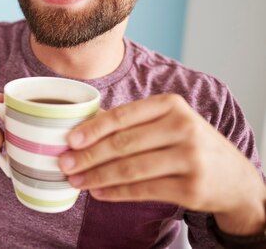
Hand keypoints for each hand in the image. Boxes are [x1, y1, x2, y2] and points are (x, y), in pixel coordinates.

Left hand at [57, 93, 265, 235]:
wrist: (234, 178)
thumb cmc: (188, 143)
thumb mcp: (167, 122)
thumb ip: (130, 121)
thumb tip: (82, 124)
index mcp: (171, 105)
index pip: (123, 115)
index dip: (93, 129)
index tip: (69, 140)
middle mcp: (183, 128)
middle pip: (123, 144)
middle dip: (89, 156)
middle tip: (65, 164)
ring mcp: (190, 158)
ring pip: (130, 169)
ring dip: (97, 177)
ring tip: (76, 181)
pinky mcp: (191, 188)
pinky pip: (143, 190)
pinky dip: (116, 192)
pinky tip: (98, 193)